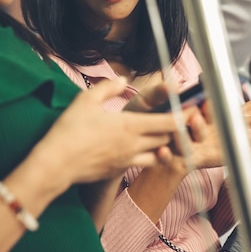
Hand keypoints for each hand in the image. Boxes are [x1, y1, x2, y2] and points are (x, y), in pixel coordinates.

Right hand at [28, 79, 178, 185]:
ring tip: (161, 135)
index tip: (193, 109)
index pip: (168, 122)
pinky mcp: (119, 171)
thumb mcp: (86, 100)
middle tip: (177, 119)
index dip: (184, 116)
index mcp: (130, 125)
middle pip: (167, 138)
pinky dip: (149, 156)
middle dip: (174, 129)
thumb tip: (123, 80)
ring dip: (163, 144)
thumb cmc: (69, 130)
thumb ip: (108, 88)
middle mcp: (134, 144)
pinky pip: (143, 163)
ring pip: (159, 153)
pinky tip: (142, 149)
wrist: (56, 164)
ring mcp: (128, 160)